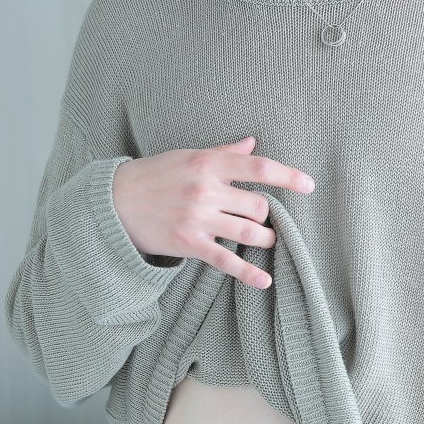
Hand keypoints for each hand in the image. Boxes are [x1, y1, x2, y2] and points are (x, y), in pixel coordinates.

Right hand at [111, 136, 313, 288]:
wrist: (115, 201)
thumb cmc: (155, 175)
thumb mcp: (189, 156)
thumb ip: (223, 153)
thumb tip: (252, 142)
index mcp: (208, 164)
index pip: (258, 167)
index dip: (288, 176)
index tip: (308, 185)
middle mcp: (206, 190)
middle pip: (258, 206)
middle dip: (267, 215)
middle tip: (263, 218)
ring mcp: (199, 218)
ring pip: (250, 233)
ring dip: (265, 239)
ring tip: (265, 240)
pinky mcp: (190, 244)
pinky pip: (227, 261)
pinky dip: (249, 273)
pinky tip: (266, 282)